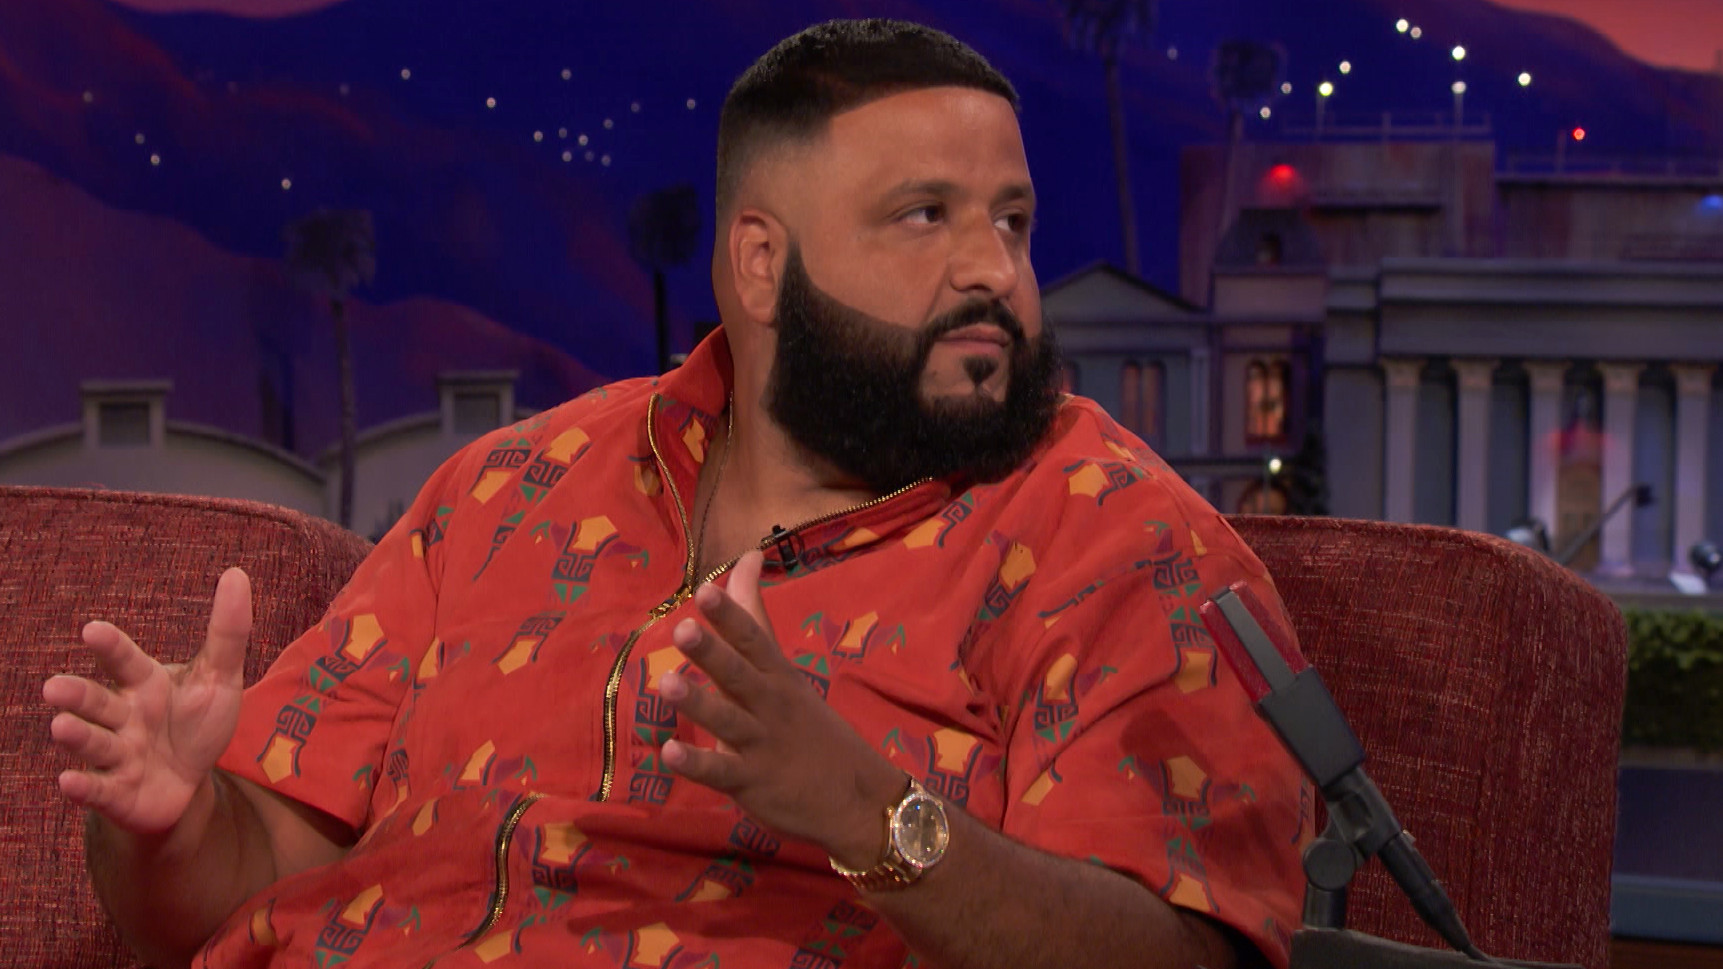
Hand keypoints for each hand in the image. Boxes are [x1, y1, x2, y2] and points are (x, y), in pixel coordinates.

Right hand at [42, 568, 252, 834]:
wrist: (188, 785)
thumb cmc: (198, 723)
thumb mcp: (220, 677)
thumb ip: (227, 631)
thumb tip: (236, 573)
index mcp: (144, 683)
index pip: (126, 661)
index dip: (111, 647)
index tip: (92, 630)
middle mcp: (123, 716)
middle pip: (97, 703)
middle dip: (77, 695)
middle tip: (54, 686)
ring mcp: (117, 755)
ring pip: (93, 743)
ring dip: (77, 736)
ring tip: (61, 726)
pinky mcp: (116, 792)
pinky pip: (97, 789)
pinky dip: (83, 786)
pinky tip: (67, 781)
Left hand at [660, 551, 907, 869]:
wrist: (856, 797)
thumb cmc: (809, 725)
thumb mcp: (785, 669)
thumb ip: (756, 617)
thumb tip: (747, 556)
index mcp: (778, 675)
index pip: (753, 638)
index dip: (729, 615)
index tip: (705, 590)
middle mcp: (770, 704)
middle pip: (739, 673)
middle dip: (712, 652)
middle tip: (683, 629)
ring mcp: (762, 744)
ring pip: (727, 721)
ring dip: (699, 704)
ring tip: (668, 684)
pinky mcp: (752, 783)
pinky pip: (721, 773)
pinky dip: (696, 763)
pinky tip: (669, 753)